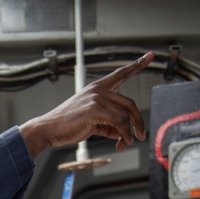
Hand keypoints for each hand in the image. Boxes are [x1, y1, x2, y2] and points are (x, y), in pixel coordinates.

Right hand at [20, 51, 154, 156]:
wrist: (49, 129)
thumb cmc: (67, 125)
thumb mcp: (92, 122)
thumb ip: (109, 124)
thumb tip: (123, 133)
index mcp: (97, 88)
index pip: (120, 73)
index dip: (137, 64)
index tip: (150, 55)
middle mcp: (98, 90)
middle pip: (129, 103)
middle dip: (138, 121)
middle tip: (141, 135)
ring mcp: (96, 98)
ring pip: (125, 115)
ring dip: (130, 132)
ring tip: (127, 143)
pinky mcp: (95, 109)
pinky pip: (118, 122)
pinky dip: (124, 134)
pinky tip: (122, 142)